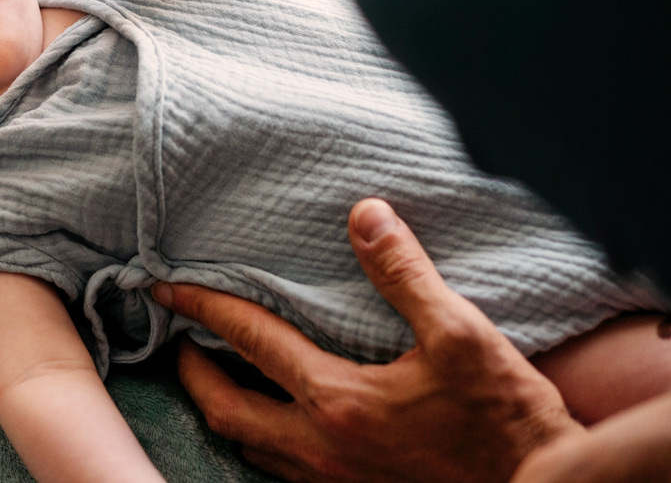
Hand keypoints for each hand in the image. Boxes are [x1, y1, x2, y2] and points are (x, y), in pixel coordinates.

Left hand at [155, 199, 579, 482]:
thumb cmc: (505, 419)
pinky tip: (278, 428)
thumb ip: (405, 273)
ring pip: (250, 449)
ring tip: (219, 379)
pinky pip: (283, 475)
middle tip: (179, 343)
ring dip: (225, 412)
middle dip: (191, 373)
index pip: (248, 340)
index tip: (164, 287)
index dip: (202, 307)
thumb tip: (366, 214)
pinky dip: (263, 445)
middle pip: (224, 409)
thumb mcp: (460, 334)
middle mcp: (321, 449)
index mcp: (336, 401)